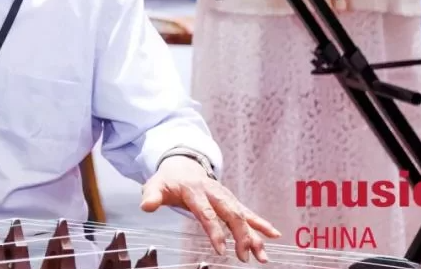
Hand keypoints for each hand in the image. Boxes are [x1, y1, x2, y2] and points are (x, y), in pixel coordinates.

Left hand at [141, 156, 280, 262]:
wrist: (182, 164)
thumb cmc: (169, 180)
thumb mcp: (155, 185)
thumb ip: (152, 196)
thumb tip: (146, 205)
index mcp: (195, 190)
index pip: (206, 213)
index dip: (214, 231)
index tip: (221, 250)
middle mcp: (213, 192)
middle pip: (230, 213)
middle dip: (240, 235)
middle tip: (245, 256)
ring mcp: (224, 196)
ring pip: (242, 215)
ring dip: (254, 235)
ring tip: (263, 255)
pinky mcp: (230, 200)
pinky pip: (247, 212)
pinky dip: (260, 223)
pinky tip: (274, 234)